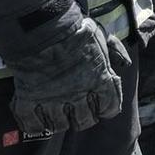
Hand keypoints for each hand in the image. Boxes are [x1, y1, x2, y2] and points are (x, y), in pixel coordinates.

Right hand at [9, 19, 129, 135]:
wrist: (43, 29)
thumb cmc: (76, 31)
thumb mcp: (103, 37)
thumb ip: (115, 51)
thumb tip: (125, 63)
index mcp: (100, 81)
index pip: (110, 108)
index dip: (106, 108)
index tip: (100, 104)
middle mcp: (78, 95)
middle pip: (84, 122)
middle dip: (83, 118)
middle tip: (76, 110)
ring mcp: (53, 99)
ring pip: (59, 126)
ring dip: (59, 122)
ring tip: (56, 114)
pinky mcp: (29, 100)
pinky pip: (32, 123)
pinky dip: (33, 124)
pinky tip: (35, 117)